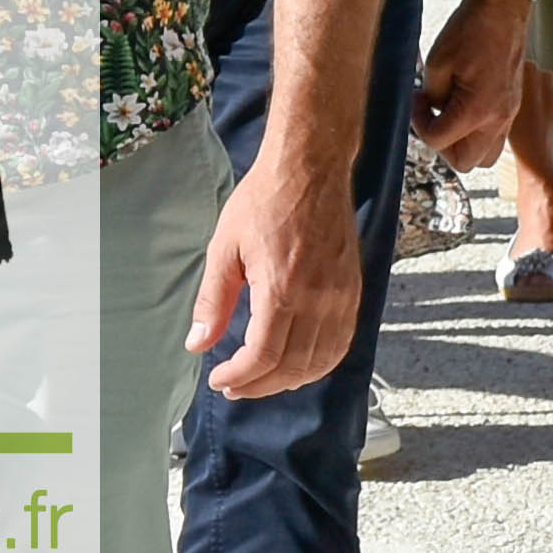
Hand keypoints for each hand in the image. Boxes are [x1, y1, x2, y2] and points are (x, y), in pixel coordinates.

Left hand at [188, 150, 359, 397]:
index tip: (219, 379)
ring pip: (321, 360)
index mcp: (282, 288)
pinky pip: (342, 341)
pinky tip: (299, 364)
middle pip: (292, 366)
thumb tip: (198, 344)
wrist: (311, 166)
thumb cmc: (264, 200)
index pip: (263, 356)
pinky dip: (321, 363)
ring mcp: (341, 295)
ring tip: (262, 380)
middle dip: (259, 385)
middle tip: (234, 385)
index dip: (240, 377)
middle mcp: (318, 297)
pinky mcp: (354, 288)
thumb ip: (213, 301)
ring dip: (290, 380)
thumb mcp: (225, 247)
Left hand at [415, 0, 530, 169]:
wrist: (502, 9)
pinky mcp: (513, 105)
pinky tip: (464, 106)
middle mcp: (498, 119)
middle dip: (443, 146)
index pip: (439, 141)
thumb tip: (434, 112)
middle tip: (432, 118)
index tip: (416, 99)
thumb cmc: (469, 31)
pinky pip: (495, 136)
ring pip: (485, 156)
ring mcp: (509, 114)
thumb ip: (433, 98)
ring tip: (450, 119)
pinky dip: (477, 132)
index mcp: (477, 110)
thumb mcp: (437, 64)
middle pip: (465, 162)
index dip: (419, 124)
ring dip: (463, 145)